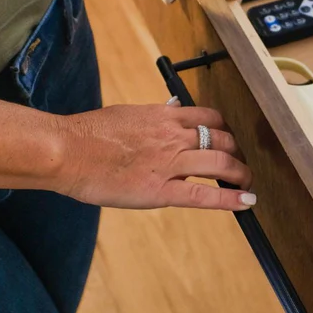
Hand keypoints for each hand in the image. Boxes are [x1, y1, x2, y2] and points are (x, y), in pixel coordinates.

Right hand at [54, 103, 254, 210]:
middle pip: (222, 140)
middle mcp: (173, 137)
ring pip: (221, 164)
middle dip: (236, 153)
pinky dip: (231, 199)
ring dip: (241, 174)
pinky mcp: (161, 191)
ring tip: (247, 184)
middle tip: (238, 166)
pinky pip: (204, 196)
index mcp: (163, 117)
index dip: (224, 130)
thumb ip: (153, 115)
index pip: (208, 117)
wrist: (66, 150)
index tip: (227, 140)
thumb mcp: (127, 114)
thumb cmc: (87, 134)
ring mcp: (170, 164)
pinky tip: (247, 203)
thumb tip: (172, 108)